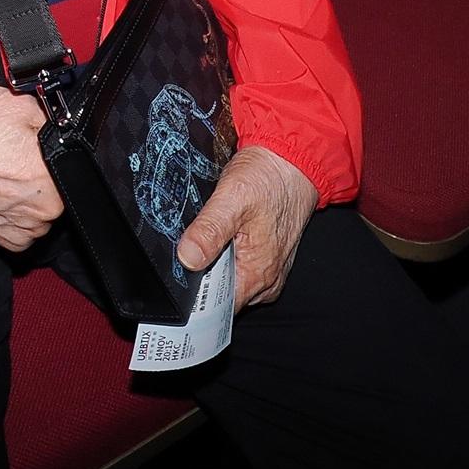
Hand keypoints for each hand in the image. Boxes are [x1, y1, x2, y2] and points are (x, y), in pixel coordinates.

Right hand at [0, 87, 63, 251]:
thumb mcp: (21, 104)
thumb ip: (50, 120)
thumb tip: (61, 128)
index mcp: (53, 178)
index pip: (72, 164)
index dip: (52, 151)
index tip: (35, 147)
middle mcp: (42, 210)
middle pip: (58, 189)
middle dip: (41, 174)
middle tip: (16, 156)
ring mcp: (23, 228)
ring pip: (41, 211)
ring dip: (28, 196)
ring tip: (3, 172)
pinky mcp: (3, 238)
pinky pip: (22, 227)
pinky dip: (14, 213)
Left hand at [177, 147, 317, 309]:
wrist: (292, 161)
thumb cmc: (268, 178)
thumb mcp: (232, 198)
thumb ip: (209, 230)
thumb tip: (187, 258)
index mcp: (259, 274)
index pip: (218, 307)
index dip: (194, 297)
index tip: (176, 280)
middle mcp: (267, 280)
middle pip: (222, 296)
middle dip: (201, 279)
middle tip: (185, 252)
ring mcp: (269, 269)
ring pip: (229, 281)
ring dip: (212, 266)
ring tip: (202, 241)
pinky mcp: (266, 256)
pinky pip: (239, 267)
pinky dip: (224, 257)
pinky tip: (216, 237)